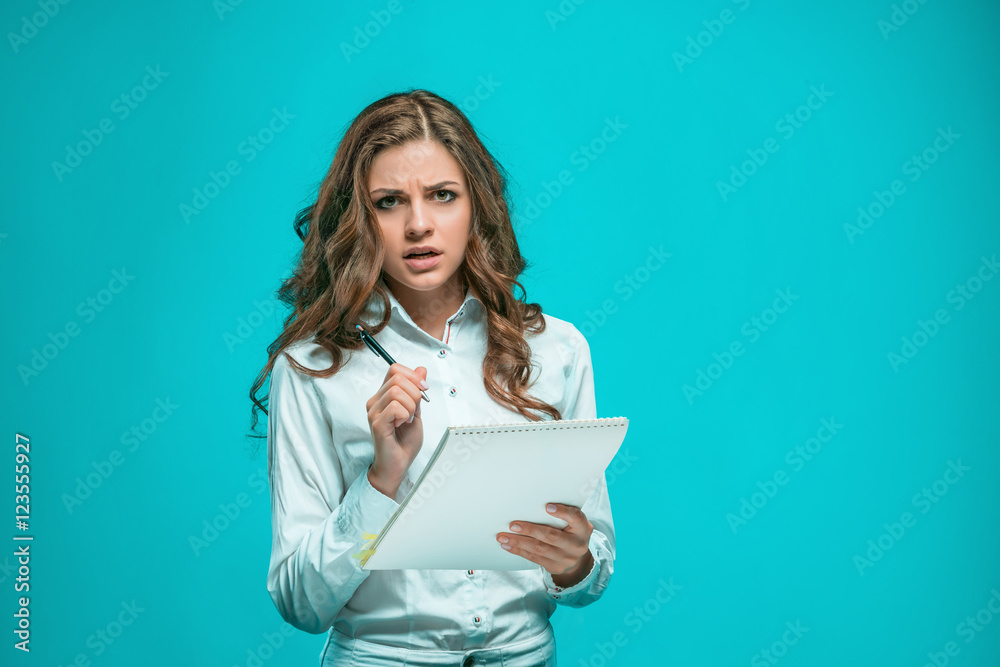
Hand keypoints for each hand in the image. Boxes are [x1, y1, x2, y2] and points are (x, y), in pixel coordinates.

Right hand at [365, 363, 427, 497]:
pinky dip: (405, 415)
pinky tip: (401, 425)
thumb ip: (417, 391)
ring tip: (408, 420)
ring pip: (397, 391)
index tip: (423, 390)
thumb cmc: (405, 441)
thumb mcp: (417, 410)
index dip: (413, 376)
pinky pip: (395, 407)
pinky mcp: (376, 423)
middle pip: (398, 378)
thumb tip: (421, 369)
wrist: (399, 464)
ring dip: (410, 406)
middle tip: (414, 411)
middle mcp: (375, 400)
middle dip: (415, 393)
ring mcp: (373, 411)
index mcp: (384, 395)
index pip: (394, 369)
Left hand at [496, 503, 594, 587]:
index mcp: (583, 528)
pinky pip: (534, 558)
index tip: (547, 506)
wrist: (577, 556)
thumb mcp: (573, 521)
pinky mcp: (555, 567)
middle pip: (551, 536)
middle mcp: (577, 544)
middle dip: (530, 530)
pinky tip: (508, 546)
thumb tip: (536, 503)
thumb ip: (562, 513)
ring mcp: (566, 558)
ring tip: (503, 537)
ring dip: (518, 542)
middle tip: (512, 525)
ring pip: (539, 549)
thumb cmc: (571, 530)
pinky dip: (519, 551)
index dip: (562, 512)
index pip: (575, 518)